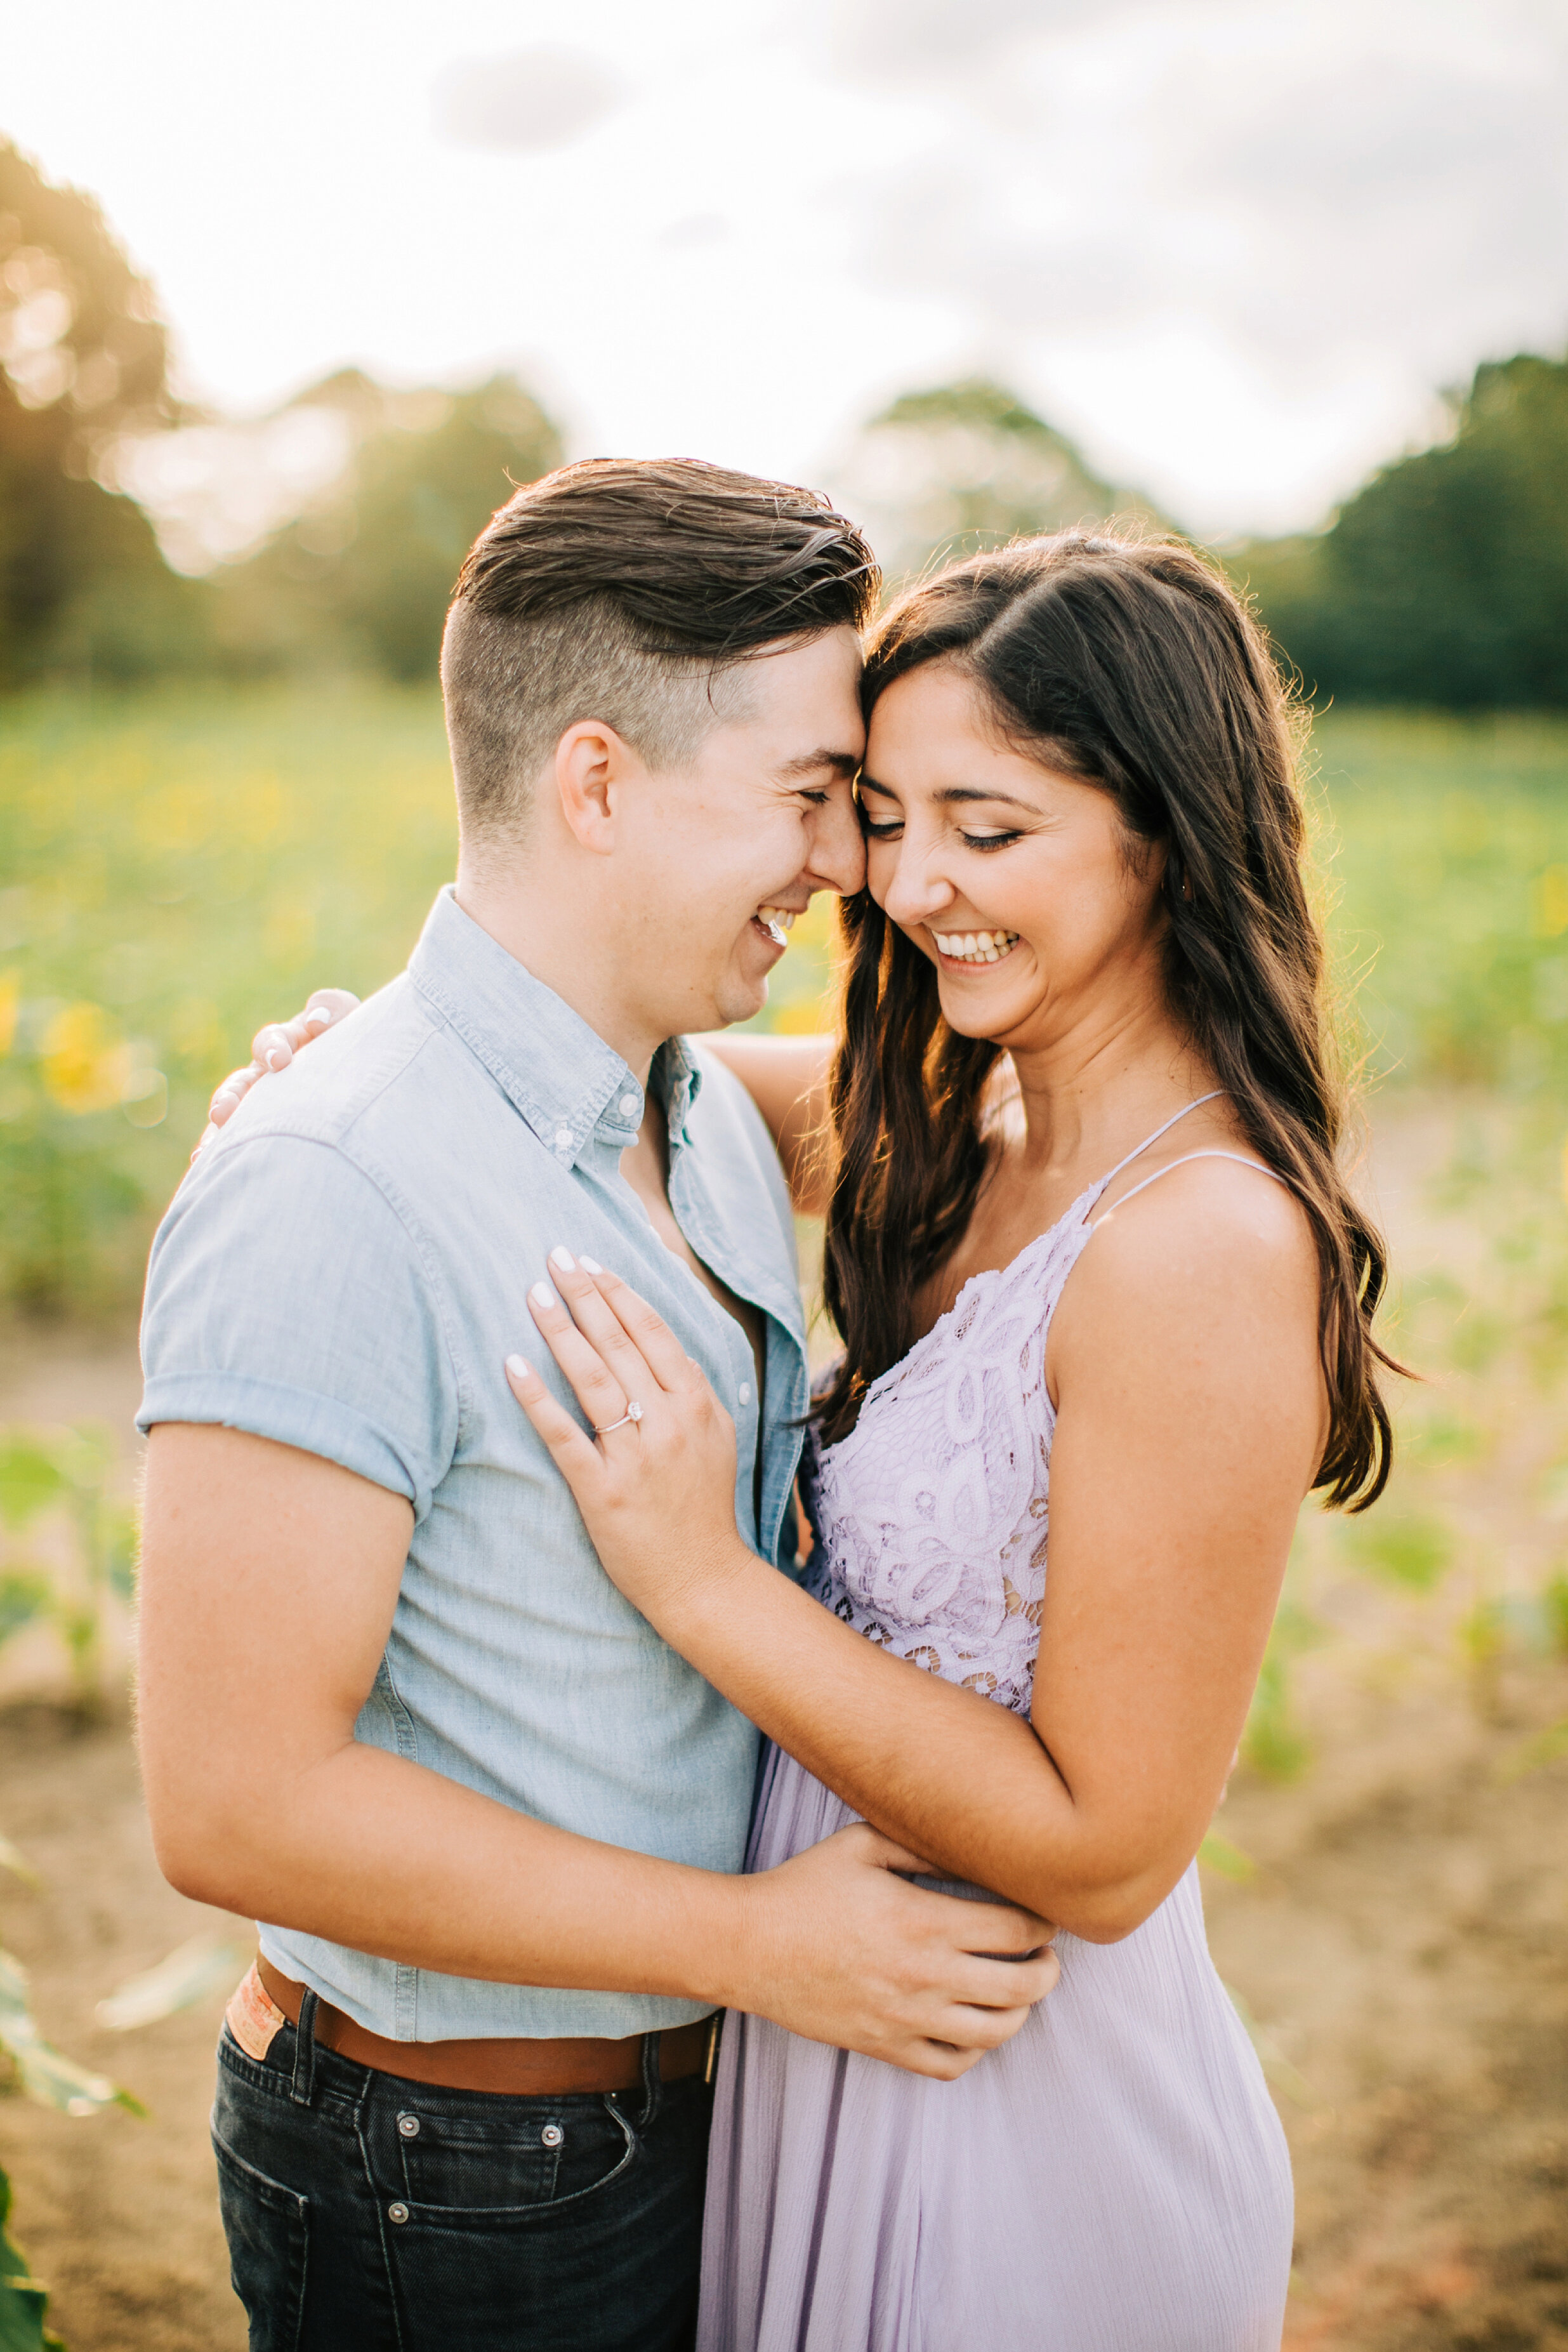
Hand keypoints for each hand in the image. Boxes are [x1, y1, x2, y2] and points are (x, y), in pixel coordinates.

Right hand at [196, 989, 358, 1154]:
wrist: (368, 1085)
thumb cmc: (357, 1045)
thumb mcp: (351, 1020)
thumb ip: (333, 1007)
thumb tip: (315, 1023)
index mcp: (287, 1044)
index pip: (272, 1041)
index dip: (273, 1047)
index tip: (280, 1061)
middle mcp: (266, 1075)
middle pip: (241, 1083)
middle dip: (231, 1097)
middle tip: (223, 1112)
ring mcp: (260, 1104)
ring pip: (232, 1114)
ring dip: (219, 1130)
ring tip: (207, 1147)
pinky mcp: (259, 1131)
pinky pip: (234, 1140)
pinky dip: (218, 1149)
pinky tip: (204, 1161)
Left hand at [506, 1251, 746, 1626]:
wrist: (702, 1577)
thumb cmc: (702, 1504)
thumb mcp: (714, 1435)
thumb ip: (688, 1386)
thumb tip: (659, 1337)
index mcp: (696, 1402)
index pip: (652, 1330)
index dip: (617, 1291)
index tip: (588, 1260)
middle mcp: (668, 1421)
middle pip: (620, 1342)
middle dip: (584, 1294)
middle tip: (553, 1255)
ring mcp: (636, 1455)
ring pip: (592, 1377)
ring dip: (560, 1329)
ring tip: (533, 1294)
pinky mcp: (603, 1489)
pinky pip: (564, 1433)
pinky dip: (537, 1397)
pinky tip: (513, 1365)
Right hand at [735, 1822, 1058, 2078]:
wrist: (749, 1946)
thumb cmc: (805, 1887)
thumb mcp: (863, 1843)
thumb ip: (924, 1843)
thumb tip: (975, 1850)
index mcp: (924, 1920)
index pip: (1017, 1930)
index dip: (1043, 1921)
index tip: (1044, 1913)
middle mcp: (924, 1975)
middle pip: (1021, 1987)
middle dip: (1048, 1970)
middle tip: (1047, 1956)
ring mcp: (906, 2018)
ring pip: (995, 2033)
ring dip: (1021, 2012)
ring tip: (1019, 1992)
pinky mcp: (885, 2047)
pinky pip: (951, 2065)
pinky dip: (977, 2050)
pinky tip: (975, 2024)